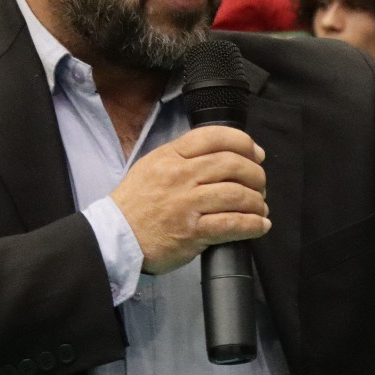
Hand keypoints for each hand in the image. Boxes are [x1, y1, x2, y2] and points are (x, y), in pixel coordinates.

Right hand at [109, 126, 270, 274]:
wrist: (114, 237)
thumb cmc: (135, 204)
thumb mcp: (153, 166)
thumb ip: (183, 156)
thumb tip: (222, 154)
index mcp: (171, 156)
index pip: (215, 137)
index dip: (244, 143)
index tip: (256, 154)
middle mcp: (180, 176)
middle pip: (232, 164)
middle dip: (255, 175)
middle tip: (259, 185)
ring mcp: (186, 204)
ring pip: (236, 194)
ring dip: (256, 201)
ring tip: (260, 207)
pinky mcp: (191, 232)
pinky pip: (231, 224)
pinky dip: (252, 224)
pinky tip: (260, 225)